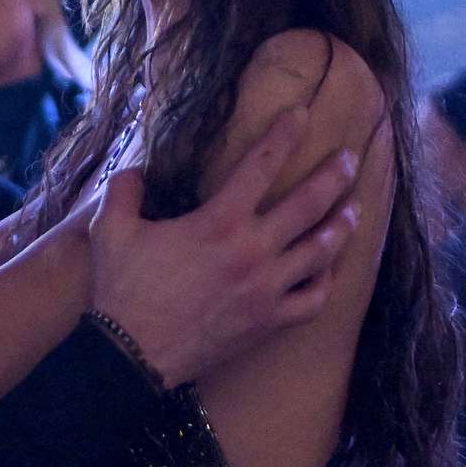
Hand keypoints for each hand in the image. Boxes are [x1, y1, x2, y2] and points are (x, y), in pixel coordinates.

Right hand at [88, 107, 359, 385]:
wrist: (131, 354)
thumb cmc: (122, 289)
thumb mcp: (111, 228)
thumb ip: (125, 190)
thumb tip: (136, 170)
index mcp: (218, 222)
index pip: (261, 165)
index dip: (284, 135)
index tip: (302, 112)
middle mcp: (252, 251)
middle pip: (308, 205)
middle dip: (334, 176)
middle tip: (349, 158)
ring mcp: (266, 289)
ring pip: (321, 252)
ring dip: (341, 226)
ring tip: (354, 210)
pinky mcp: (268, 322)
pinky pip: (313, 301)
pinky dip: (326, 282)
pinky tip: (328, 270)